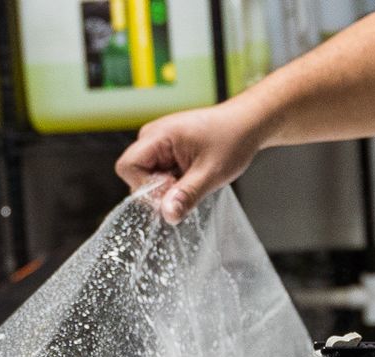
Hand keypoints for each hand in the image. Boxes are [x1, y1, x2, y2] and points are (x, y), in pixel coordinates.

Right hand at [115, 100, 264, 223]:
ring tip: (193, 177)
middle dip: (158, 189)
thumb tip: (168, 215)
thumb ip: (187, 195)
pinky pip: (158, 175)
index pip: (128, 167)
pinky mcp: (164, 151)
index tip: (173, 189)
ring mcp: (157, 143)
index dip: (145, 186)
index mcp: (158, 135)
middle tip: (187, 185)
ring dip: (168, 187)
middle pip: (135, 175)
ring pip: (147, 178)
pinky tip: (192, 175)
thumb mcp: (211, 173)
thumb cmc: (232, 138)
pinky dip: (173, 183)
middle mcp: (152, 136)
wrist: (247, 124)